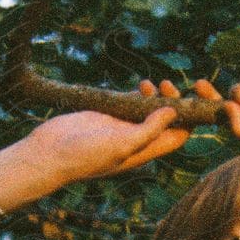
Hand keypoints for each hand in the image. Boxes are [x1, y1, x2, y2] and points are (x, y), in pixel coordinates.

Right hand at [27, 79, 190, 185]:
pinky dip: (138, 93)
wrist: (50, 153)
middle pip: (167, 121)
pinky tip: (139, 84)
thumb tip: (174, 113)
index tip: (190, 98)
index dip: (189, 118)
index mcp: (145, 151)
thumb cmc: (84, 155)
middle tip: (167, 84)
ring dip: (156, 96)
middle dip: (174, 102)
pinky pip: (130, 103)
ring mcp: (123, 127)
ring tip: (153, 83)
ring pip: (149, 110)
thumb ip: (148, 130)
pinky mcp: (108, 116)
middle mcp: (138, 140)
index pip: (179, 135)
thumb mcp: (121, 144)